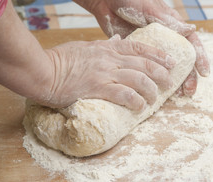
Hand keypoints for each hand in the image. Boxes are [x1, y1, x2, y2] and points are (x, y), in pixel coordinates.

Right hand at [42, 36, 174, 109]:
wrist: (41, 71)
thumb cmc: (61, 61)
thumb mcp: (86, 47)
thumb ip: (104, 46)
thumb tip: (118, 41)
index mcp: (108, 48)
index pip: (139, 48)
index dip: (158, 55)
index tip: (171, 62)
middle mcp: (110, 59)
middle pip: (145, 64)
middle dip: (161, 74)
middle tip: (169, 84)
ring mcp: (104, 73)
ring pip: (139, 79)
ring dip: (151, 91)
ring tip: (154, 100)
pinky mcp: (97, 88)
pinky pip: (124, 94)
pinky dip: (135, 101)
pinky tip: (139, 107)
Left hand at [75, 0, 209, 95]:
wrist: (107, 1)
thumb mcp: (150, 9)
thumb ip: (168, 21)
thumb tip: (192, 29)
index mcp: (173, 27)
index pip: (192, 44)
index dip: (200, 59)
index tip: (204, 73)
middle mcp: (167, 40)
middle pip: (183, 61)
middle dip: (188, 77)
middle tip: (189, 91)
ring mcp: (154, 49)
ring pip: (168, 69)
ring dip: (174, 82)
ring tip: (177, 96)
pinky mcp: (140, 55)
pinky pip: (151, 71)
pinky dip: (155, 81)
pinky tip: (158, 92)